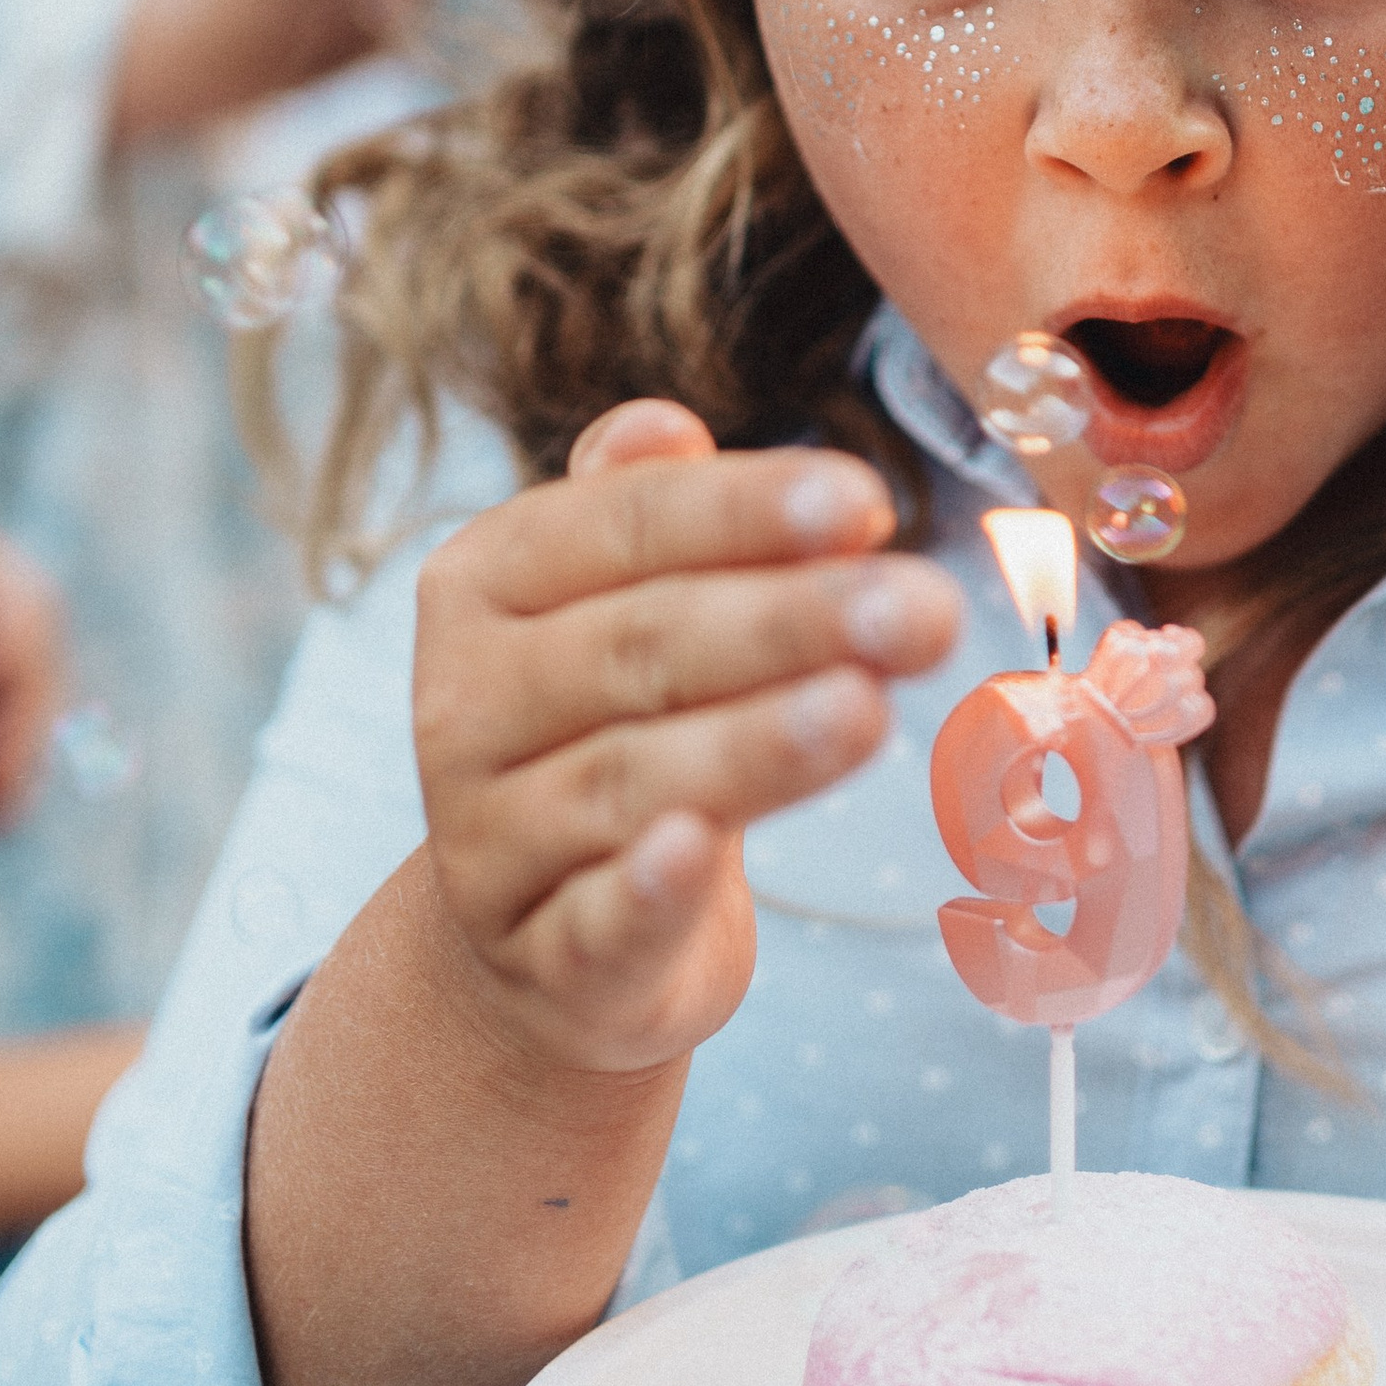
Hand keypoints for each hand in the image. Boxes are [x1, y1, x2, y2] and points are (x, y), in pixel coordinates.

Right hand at [412, 399, 962, 1082]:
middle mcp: (465, 704)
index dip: (745, 512)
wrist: (545, 934)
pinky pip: (596, 921)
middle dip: (790, 623)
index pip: (624, 527)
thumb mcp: (624, 608)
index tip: (869, 503)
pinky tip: (698, 851)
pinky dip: (646, 891)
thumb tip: (662, 424)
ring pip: (629, 780)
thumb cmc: (619, 728)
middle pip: (640, 649)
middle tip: (921, 606)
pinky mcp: (543, 960)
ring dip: (755, 744)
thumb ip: (646, 516)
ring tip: (871, 710)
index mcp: (484, 584)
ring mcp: (491, 841)